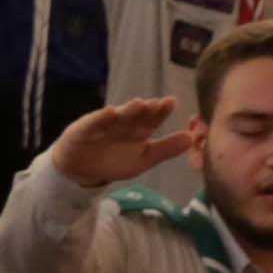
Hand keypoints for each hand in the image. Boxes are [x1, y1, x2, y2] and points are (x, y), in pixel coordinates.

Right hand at [53, 95, 198, 189]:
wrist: (81, 169)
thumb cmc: (114, 161)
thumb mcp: (144, 159)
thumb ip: (166, 149)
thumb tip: (192, 138)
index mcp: (138, 130)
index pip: (152, 118)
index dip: (161, 111)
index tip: (171, 102)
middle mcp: (123, 124)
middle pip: (136, 114)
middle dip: (147, 108)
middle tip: (158, 102)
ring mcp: (104, 125)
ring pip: (118, 116)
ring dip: (128, 110)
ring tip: (139, 103)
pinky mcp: (85, 130)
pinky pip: (94, 123)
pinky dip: (101, 118)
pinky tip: (110, 113)